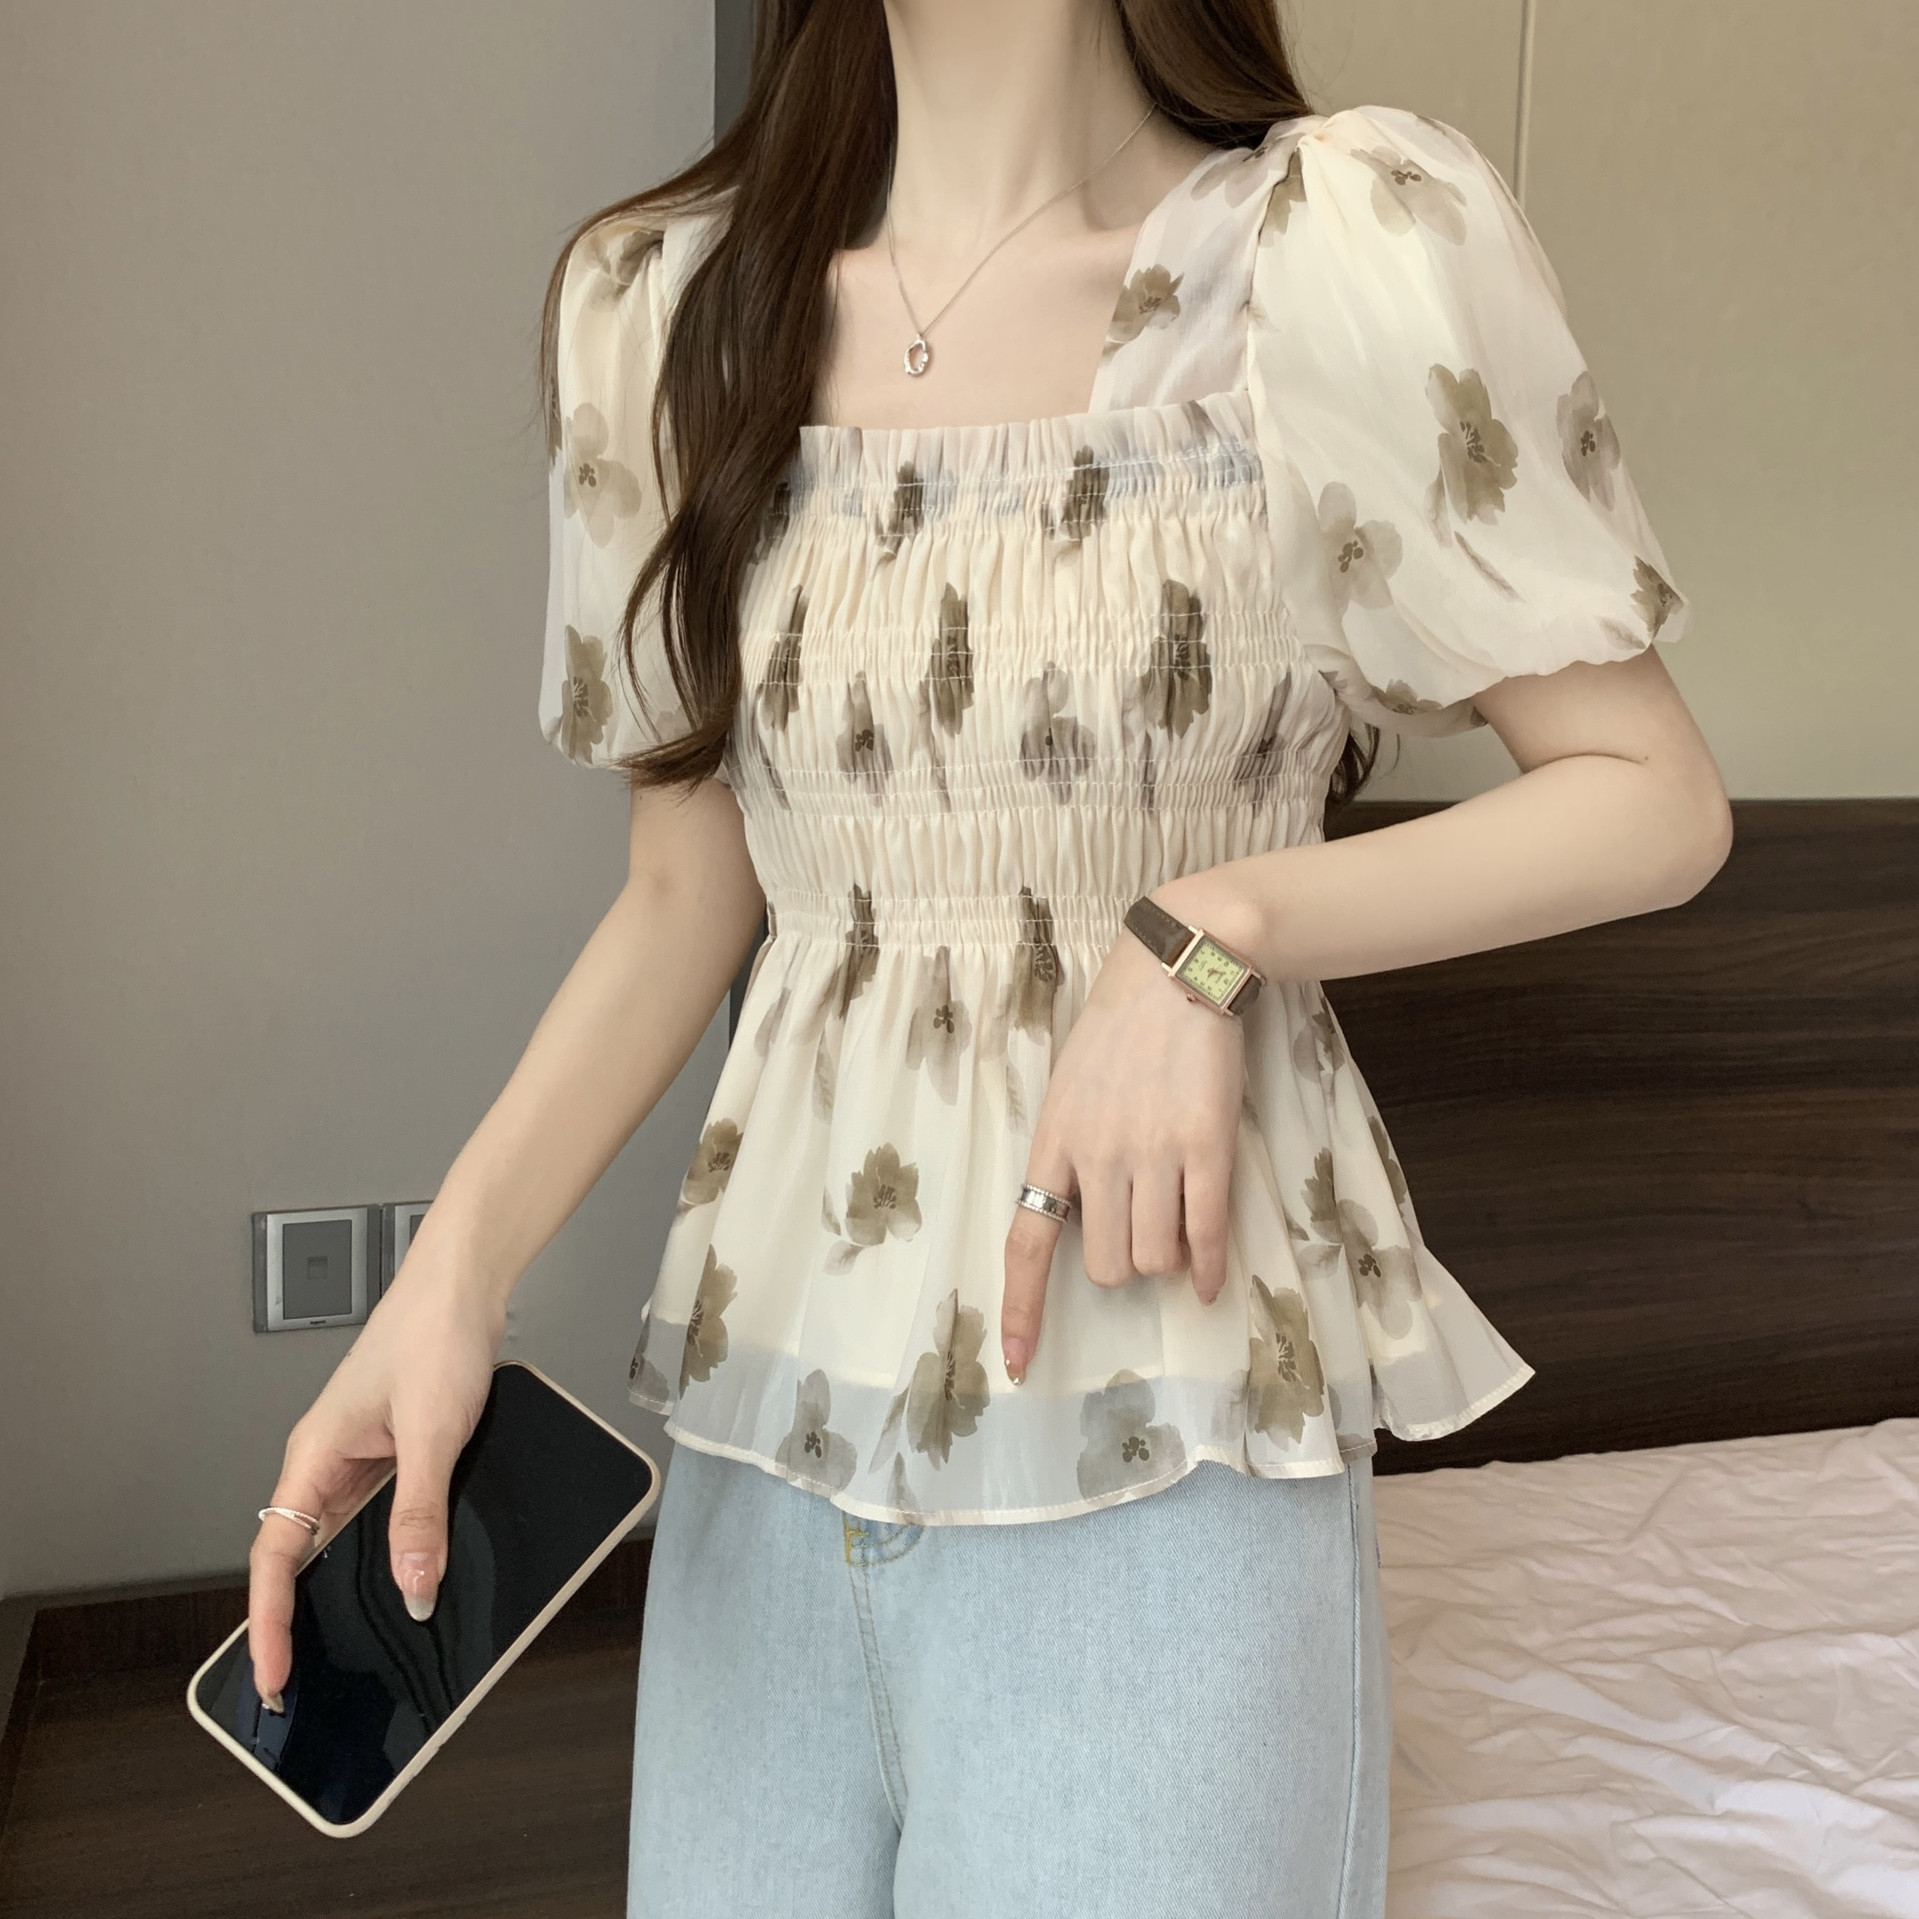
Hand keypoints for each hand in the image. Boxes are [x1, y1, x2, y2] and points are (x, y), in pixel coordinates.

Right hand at [246, 1249, 501, 1710]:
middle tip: (308, 1683)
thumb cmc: (435, 1333)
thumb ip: (418, 1515)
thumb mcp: (432, 1434)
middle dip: (300, 1620)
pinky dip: (391, 1551)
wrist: (468, 1284)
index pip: (275, 1557)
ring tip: (360, 1645)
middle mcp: (330, 1459)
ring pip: (343, 1537)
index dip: (270, 1623)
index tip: (274, 1675)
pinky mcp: (397, 1450)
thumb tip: (413, 1587)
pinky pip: (382, 1514)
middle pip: (300, 1556)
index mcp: (315, 1455)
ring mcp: (364, 1456)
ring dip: (347, 1587)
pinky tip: (415, 1574)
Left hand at [1000, 881, 1255, 1382]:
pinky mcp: (1206, 1147)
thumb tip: (1077, 1220)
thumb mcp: (1068, 1089)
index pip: (1026, 1241)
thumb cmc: (1117, 1032)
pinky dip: (1207, 1269)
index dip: (1024, 1308)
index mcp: (1052, 1141)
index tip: (1020, 1363)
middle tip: (1136, 1232)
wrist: (1177, 974)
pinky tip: (1208, 1283)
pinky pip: (1204, 1235)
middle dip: (1120, 1265)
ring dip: (1164, 1261)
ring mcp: (1154, 1152)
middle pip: (1103, 1264)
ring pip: (1153, 1257)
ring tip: (1171, 1229)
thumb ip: (1069, 1154)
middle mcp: (1098, 1155)